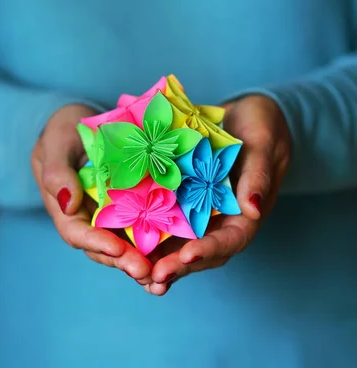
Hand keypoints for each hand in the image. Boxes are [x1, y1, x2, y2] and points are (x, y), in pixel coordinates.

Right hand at [31, 104, 152, 284]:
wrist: (80, 123)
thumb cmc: (63, 131)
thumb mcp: (55, 144)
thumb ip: (57, 173)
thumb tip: (68, 204)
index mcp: (67, 208)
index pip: (79, 233)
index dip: (97, 243)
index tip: (118, 250)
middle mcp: (91, 217)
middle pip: (105, 247)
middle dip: (125, 261)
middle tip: (146, 273)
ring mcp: (113, 214)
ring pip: (127, 244)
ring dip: (143, 262)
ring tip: (163, 277)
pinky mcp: (134, 204)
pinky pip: (144, 224)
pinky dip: (157, 242)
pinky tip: (177, 253)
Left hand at [147, 95, 290, 294]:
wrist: (244, 113)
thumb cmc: (261, 124)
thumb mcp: (263, 143)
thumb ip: (258, 175)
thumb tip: (254, 210)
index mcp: (246, 211)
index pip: (231, 239)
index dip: (209, 249)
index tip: (187, 255)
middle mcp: (221, 216)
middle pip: (201, 250)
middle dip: (177, 265)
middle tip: (152, 276)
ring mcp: (200, 209)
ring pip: (180, 241)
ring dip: (159, 259)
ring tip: (135, 271)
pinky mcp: (181, 196)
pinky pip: (164, 217)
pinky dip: (148, 231)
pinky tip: (125, 240)